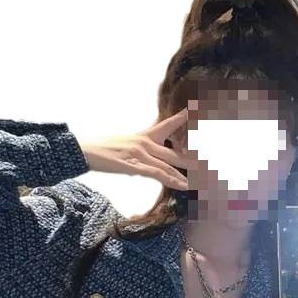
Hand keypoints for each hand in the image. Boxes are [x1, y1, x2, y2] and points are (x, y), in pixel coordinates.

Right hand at [79, 108, 193, 189]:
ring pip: (169, 164)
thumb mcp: (125, 146)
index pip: (167, 125)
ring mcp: (140, 154)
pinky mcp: (134, 165)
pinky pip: (157, 174)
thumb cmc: (103, 150)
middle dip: (195, 158)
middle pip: (175, 151)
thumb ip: (141, 154)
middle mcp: (145, 143)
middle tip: (212, 160)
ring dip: (187, 173)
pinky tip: (183, 185)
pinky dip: (172, 180)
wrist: (85, 150)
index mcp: (144, 136)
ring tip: (203, 178)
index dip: (182, 119)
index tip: (196, 112)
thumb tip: (147, 165)